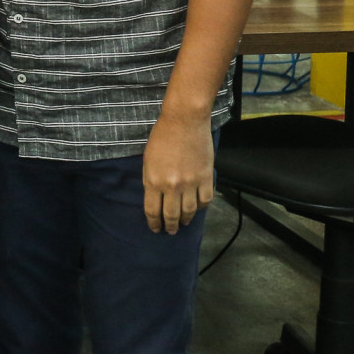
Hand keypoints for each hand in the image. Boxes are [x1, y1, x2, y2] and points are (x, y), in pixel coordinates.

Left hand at [143, 111, 214, 233]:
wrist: (184, 122)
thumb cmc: (161, 137)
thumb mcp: (147, 160)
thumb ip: (150, 180)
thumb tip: (155, 198)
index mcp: (153, 181)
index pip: (152, 210)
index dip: (153, 222)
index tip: (154, 228)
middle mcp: (172, 186)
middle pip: (171, 215)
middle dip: (169, 226)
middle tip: (169, 231)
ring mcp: (191, 183)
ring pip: (189, 211)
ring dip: (185, 220)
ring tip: (182, 223)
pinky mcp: (206, 178)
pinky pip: (205, 200)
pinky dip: (201, 207)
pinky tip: (196, 209)